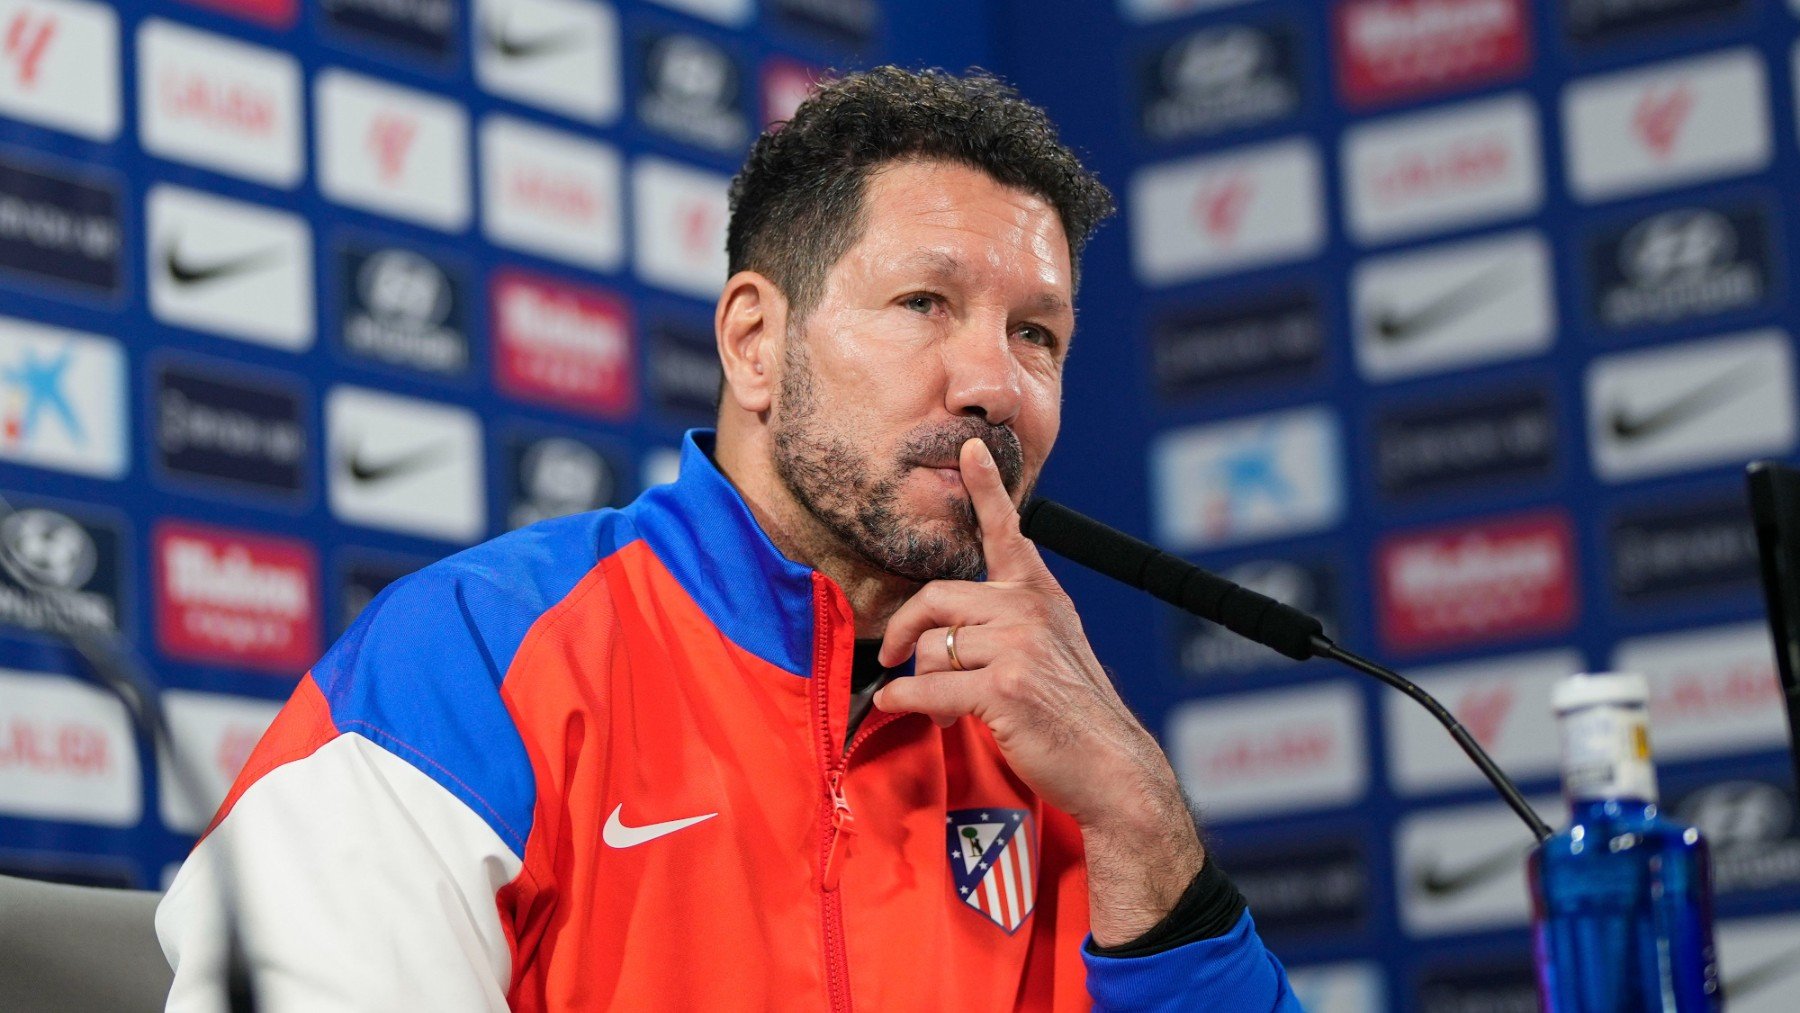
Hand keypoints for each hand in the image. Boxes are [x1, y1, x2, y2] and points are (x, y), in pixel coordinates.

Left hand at [873, 438, 1202, 943]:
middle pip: (937, 598)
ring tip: (932, 703)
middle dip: (903, 629)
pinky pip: (927, 685)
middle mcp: (1030, 611)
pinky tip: (898, 707)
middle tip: (892, 654)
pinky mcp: (1003, 687)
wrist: (1112, 767)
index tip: (970, 450)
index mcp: (1040, 597)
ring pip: (932, 646)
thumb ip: (1010, 627)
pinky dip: (903, 701)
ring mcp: (1018, 647)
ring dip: (917, 679)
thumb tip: (943, 635)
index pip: (1008, 534)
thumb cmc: (1075, 717)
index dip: (987, 489)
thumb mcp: (1053, 651)